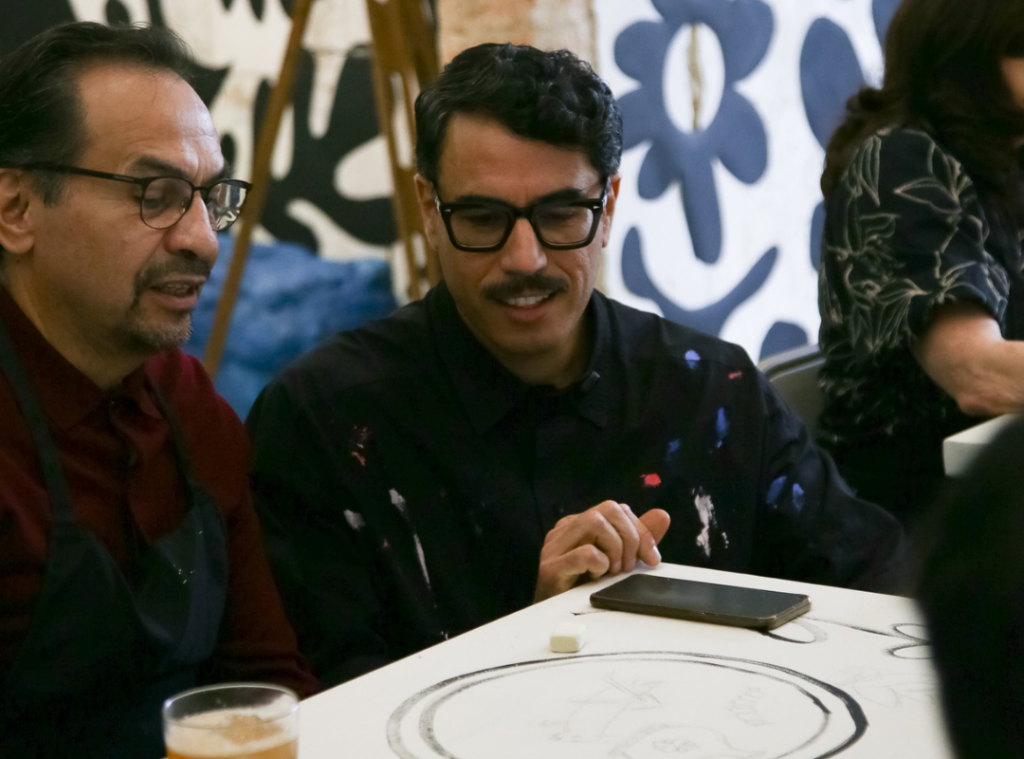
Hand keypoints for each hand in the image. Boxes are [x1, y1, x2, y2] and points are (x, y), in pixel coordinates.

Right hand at [534, 501, 670, 601]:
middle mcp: (565, 529)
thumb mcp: (619, 561)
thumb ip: (638, 539)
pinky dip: (600, 565)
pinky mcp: (551, 568)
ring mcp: (555, 547)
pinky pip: (585, 553)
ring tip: (614, 572)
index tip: (652, 559)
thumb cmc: (584, 591)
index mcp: (579, 524)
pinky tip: (596, 579)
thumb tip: (662, 516)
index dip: (641, 531)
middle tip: (630, 566)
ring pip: (596, 522)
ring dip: (616, 549)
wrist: (554, 623)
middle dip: (631, 538)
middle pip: (608, 509)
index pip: (617, 509)